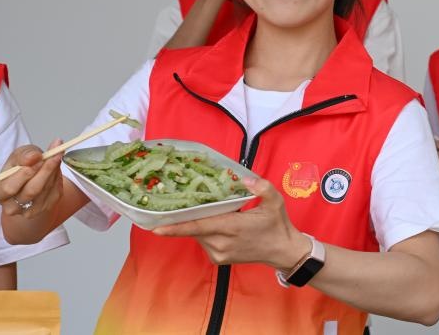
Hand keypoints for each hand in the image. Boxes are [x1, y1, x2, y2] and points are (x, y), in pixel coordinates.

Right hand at [0, 139, 65, 219]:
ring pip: (46, 190)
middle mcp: (11, 207)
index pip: (10, 188)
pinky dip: (58, 177)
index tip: (39, 158)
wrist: (31, 178)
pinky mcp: (46, 208)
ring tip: (56, 157)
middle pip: (31, 191)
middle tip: (55, 155)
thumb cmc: (20, 166)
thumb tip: (34, 156)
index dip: (25, 173)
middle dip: (45, 170)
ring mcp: (29, 211)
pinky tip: (56, 169)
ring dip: (54, 171)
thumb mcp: (18, 156)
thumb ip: (24, 155)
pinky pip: (55, 192)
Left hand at [153, 176, 307, 270]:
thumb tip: (244, 179)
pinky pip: (203, 241)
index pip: (200, 226)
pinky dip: (204, 231)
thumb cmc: (278, 225)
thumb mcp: (275, 202)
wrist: (282, 251)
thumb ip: (262, 188)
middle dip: (186, 216)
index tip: (156, 227)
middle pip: (195, 228)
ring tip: (204, 210)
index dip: (177, 226)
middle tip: (177, 202)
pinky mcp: (218, 259)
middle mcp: (222, 243)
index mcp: (234, 228)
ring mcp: (219, 253)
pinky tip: (215, 223)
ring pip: (198, 235)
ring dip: (198, 223)